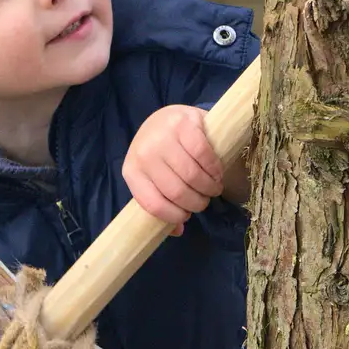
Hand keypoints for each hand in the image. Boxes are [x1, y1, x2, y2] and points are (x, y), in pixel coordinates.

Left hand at [122, 105, 224, 235]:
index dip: (175, 215)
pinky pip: (203, 154)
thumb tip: (177, 230)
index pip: (153, 204)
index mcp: (132, 171)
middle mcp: (144, 152)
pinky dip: (214, 169)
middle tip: (205, 200)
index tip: (188, 216)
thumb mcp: (155, 177)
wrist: (169, 118)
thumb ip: (163, 202)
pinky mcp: (184, 123)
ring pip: (192, 175)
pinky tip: (216, 173)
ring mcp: (163, 135)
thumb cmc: (163, 154)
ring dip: (209, 188)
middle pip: (176, 191)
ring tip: (213, 188)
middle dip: (197, 202)